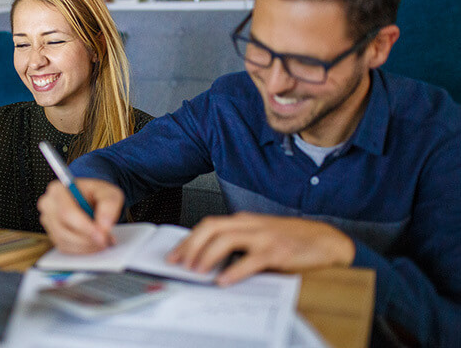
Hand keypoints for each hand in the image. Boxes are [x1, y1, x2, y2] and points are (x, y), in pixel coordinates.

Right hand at [37, 178, 123, 253]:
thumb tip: (104, 226)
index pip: (67, 213)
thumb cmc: (96, 194)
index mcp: (58, 190)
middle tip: (106, 240)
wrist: (91, 199)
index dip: (84, 227)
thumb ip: (109, 205)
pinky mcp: (53, 235)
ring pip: (64, 242)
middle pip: (63, 230)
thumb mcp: (109, 193)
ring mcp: (48, 221)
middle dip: (87, 239)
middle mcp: (49, 205)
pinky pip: (65, 248)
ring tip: (103, 241)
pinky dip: (81, 249)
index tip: (101, 235)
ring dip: (86, 246)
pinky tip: (93, 243)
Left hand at [167, 212, 355, 285]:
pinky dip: (234, 270)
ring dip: (207, 255)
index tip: (175, 254)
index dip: (188, 239)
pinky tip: (224, 280)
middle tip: (179, 263)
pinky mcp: (277, 251)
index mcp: (243, 221)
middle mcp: (250, 225)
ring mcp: (263, 236)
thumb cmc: (292, 240)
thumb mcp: (260, 237)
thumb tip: (209, 260)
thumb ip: (238, 244)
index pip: (208, 225)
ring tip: (196, 271)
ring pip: (226, 240)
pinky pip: (250, 260)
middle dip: (191, 245)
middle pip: (211, 228)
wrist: (326, 240)